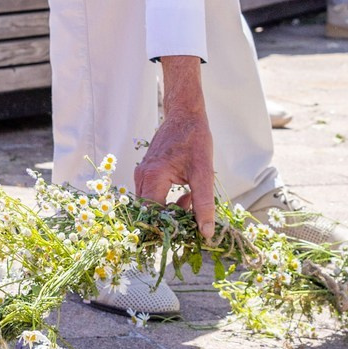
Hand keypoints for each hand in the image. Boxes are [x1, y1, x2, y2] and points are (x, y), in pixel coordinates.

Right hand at [134, 91, 216, 237]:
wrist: (185, 115)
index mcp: (153, 177)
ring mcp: (141, 175)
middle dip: (171, 219)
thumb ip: (204, 204)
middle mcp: (141, 177)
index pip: (153, 215)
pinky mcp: (145, 173)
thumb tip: (206, 233)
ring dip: (171, 210)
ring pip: (151, 206)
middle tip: (192, 215)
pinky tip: (186, 194)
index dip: (169, 227)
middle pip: (150, 212)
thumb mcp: (204, 173)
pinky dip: (168, 201)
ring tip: (191, 200)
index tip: (188, 229)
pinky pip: (152, 196)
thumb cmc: (195, 140)